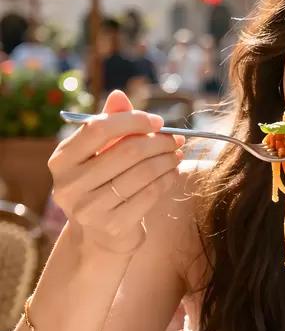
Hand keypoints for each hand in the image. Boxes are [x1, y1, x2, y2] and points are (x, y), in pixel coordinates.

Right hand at [49, 90, 183, 255]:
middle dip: (157, 142)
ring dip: (166, 160)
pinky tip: (173, 173)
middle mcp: (70, 185)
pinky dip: (167, 180)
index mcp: (62, 160)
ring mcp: (90, 209)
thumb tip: (119, 96)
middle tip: (175, 140)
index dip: (133, 121)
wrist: (97, 235)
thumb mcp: (97, 154)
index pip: (99, 129)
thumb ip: (108, 124)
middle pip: (126, 152)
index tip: (157, 121)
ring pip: (142, 174)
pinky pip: (150, 195)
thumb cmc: (100, 184)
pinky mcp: (113, 226)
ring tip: (176, 155)